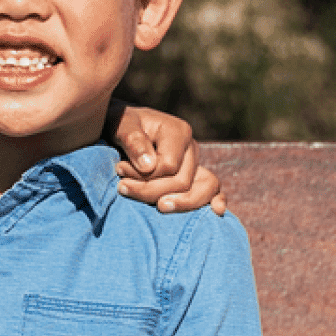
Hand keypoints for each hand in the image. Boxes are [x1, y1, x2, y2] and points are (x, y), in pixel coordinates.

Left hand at [107, 104, 226, 215]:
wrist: (123, 128)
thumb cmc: (121, 124)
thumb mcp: (122, 125)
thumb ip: (134, 141)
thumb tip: (149, 167)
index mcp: (178, 132)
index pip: (168, 167)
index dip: (143, 176)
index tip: (119, 170)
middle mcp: (191, 148)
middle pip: (181, 182)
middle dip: (150, 191)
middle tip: (122, 187)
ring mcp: (195, 163)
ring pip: (200, 190)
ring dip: (180, 203)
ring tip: (159, 207)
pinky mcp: (194, 175)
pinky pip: (212, 189)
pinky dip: (216, 200)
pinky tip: (216, 211)